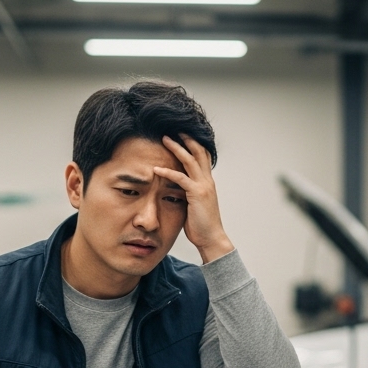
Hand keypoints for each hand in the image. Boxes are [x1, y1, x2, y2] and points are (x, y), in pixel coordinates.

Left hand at [154, 134, 234, 263]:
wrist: (211, 237)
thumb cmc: (200, 224)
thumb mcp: (194, 203)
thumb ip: (187, 192)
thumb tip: (175, 187)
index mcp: (207, 181)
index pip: (202, 156)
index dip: (193, 143)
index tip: (182, 134)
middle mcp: (207, 180)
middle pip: (199, 152)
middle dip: (186, 139)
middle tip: (173, 129)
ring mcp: (203, 186)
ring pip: (190, 160)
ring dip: (177, 148)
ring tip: (164, 139)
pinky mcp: (196, 194)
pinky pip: (181, 178)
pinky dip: (168, 172)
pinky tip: (156, 169)